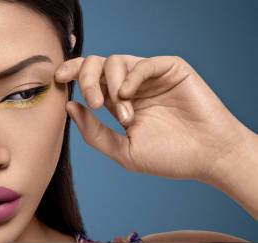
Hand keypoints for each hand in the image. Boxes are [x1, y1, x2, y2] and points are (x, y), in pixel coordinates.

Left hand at [54, 54, 251, 181]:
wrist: (207, 158)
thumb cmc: (168, 158)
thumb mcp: (122, 151)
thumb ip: (93, 132)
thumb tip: (69, 106)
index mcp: (117, 102)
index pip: (89, 79)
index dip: (72, 73)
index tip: (57, 80)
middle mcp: (131, 86)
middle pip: (96, 64)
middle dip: (86, 78)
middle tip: (93, 102)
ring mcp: (151, 77)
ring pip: (115, 61)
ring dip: (111, 85)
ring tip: (123, 113)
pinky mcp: (172, 69)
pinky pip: (144, 63)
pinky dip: (132, 76)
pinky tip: (128, 96)